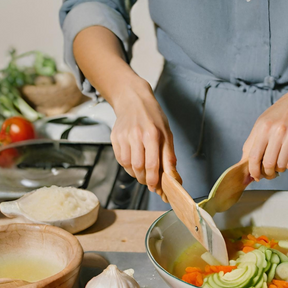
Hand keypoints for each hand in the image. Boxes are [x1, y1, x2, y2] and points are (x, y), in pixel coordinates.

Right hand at [110, 79, 180, 199]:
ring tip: (143, 172)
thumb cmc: (154, 118)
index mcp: (152, 134)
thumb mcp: (167, 134)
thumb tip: (174, 178)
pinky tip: (134, 163)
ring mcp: (123, 136)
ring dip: (136, 174)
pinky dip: (127, 166)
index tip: (155, 187)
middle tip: (150, 182)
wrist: (133, 100)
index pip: (152, 164)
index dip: (153, 180)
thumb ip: (169, 157)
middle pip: (138, 167)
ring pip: (127, 165)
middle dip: (145, 179)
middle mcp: (136, 135)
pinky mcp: (114, 137)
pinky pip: (120, 159)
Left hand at [242, 82, 287, 179]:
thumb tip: (245, 163)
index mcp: (263, 127)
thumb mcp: (264, 122)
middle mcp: (275, 130)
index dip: (253, 171)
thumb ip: (253, 142)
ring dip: (280, 169)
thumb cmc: (284, 112)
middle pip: (267, 164)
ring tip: (281, 161)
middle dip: (267, 173)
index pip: (253, 157)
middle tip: (270, 173)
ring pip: (281, 166)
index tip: (255, 176)